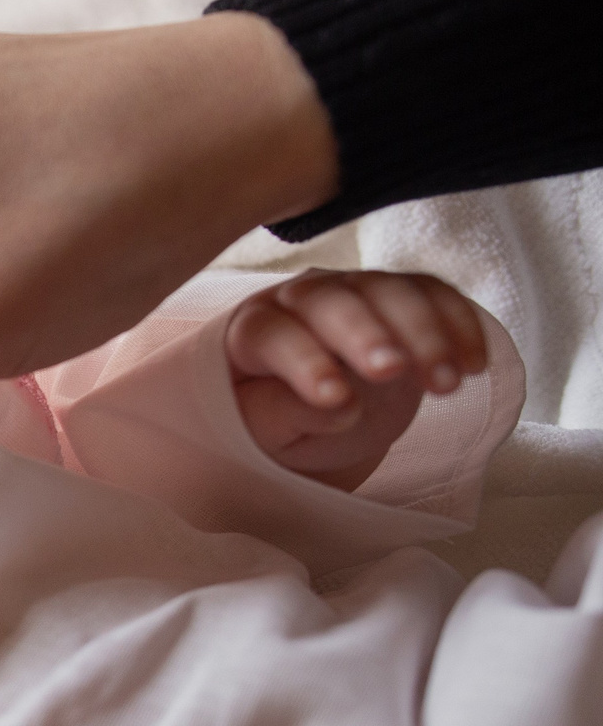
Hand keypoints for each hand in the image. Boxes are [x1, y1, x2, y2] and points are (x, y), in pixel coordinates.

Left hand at [226, 269, 487, 490]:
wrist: (309, 415)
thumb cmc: (272, 425)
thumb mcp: (261, 435)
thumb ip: (279, 416)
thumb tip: (340, 407)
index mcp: (250, 331)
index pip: (272, 335)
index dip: (303, 362)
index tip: (334, 400)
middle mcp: (299, 298)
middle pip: (333, 303)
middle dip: (366, 335)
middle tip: (391, 371)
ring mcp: (353, 290)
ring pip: (390, 293)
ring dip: (425, 335)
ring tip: (447, 385)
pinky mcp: (400, 296)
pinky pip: (434, 295)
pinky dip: (459, 325)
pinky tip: (475, 364)